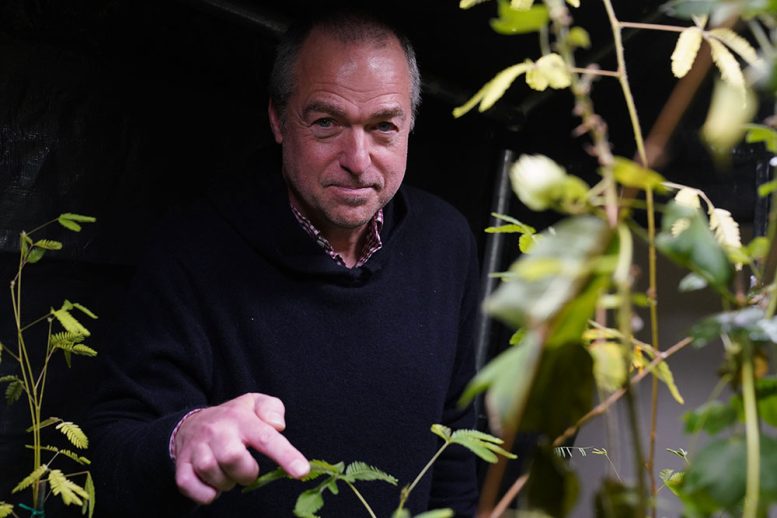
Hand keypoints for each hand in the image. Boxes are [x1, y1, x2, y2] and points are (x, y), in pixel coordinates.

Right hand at [173, 393, 309, 504]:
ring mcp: (196, 448)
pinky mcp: (182, 466)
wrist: (191, 424)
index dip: (285, 455)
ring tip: (229, 472)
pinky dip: (206, 493)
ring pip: (211, 472)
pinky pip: (190, 486)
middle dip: (247, 472)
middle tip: (248, 469)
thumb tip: (278, 425)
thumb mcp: (255, 403)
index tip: (301, 471)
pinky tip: (214, 484)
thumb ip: (272, 409)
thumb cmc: (233, 418)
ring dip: (226, 481)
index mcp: (240, 418)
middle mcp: (217, 431)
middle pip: (233, 457)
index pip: (265, 436)